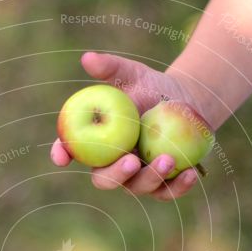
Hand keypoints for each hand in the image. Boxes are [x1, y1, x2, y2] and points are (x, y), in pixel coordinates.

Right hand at [50, 52, 207, 200]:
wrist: (187, 103)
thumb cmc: (152, 88)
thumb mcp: (134, 75)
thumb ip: (111, 68)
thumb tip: (88, 58)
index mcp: (96, 142)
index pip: (72, 150)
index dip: (62, 155)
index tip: (62, 157)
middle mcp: (113, 165)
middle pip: (104, 180)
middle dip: (116, 175)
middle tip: (132, 160)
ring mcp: (138, 179)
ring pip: (138, 188)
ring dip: (151, 178)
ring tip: (167, 159)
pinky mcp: (164, 185)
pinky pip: (168, 193)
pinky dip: (178, 186)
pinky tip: (190, 173)